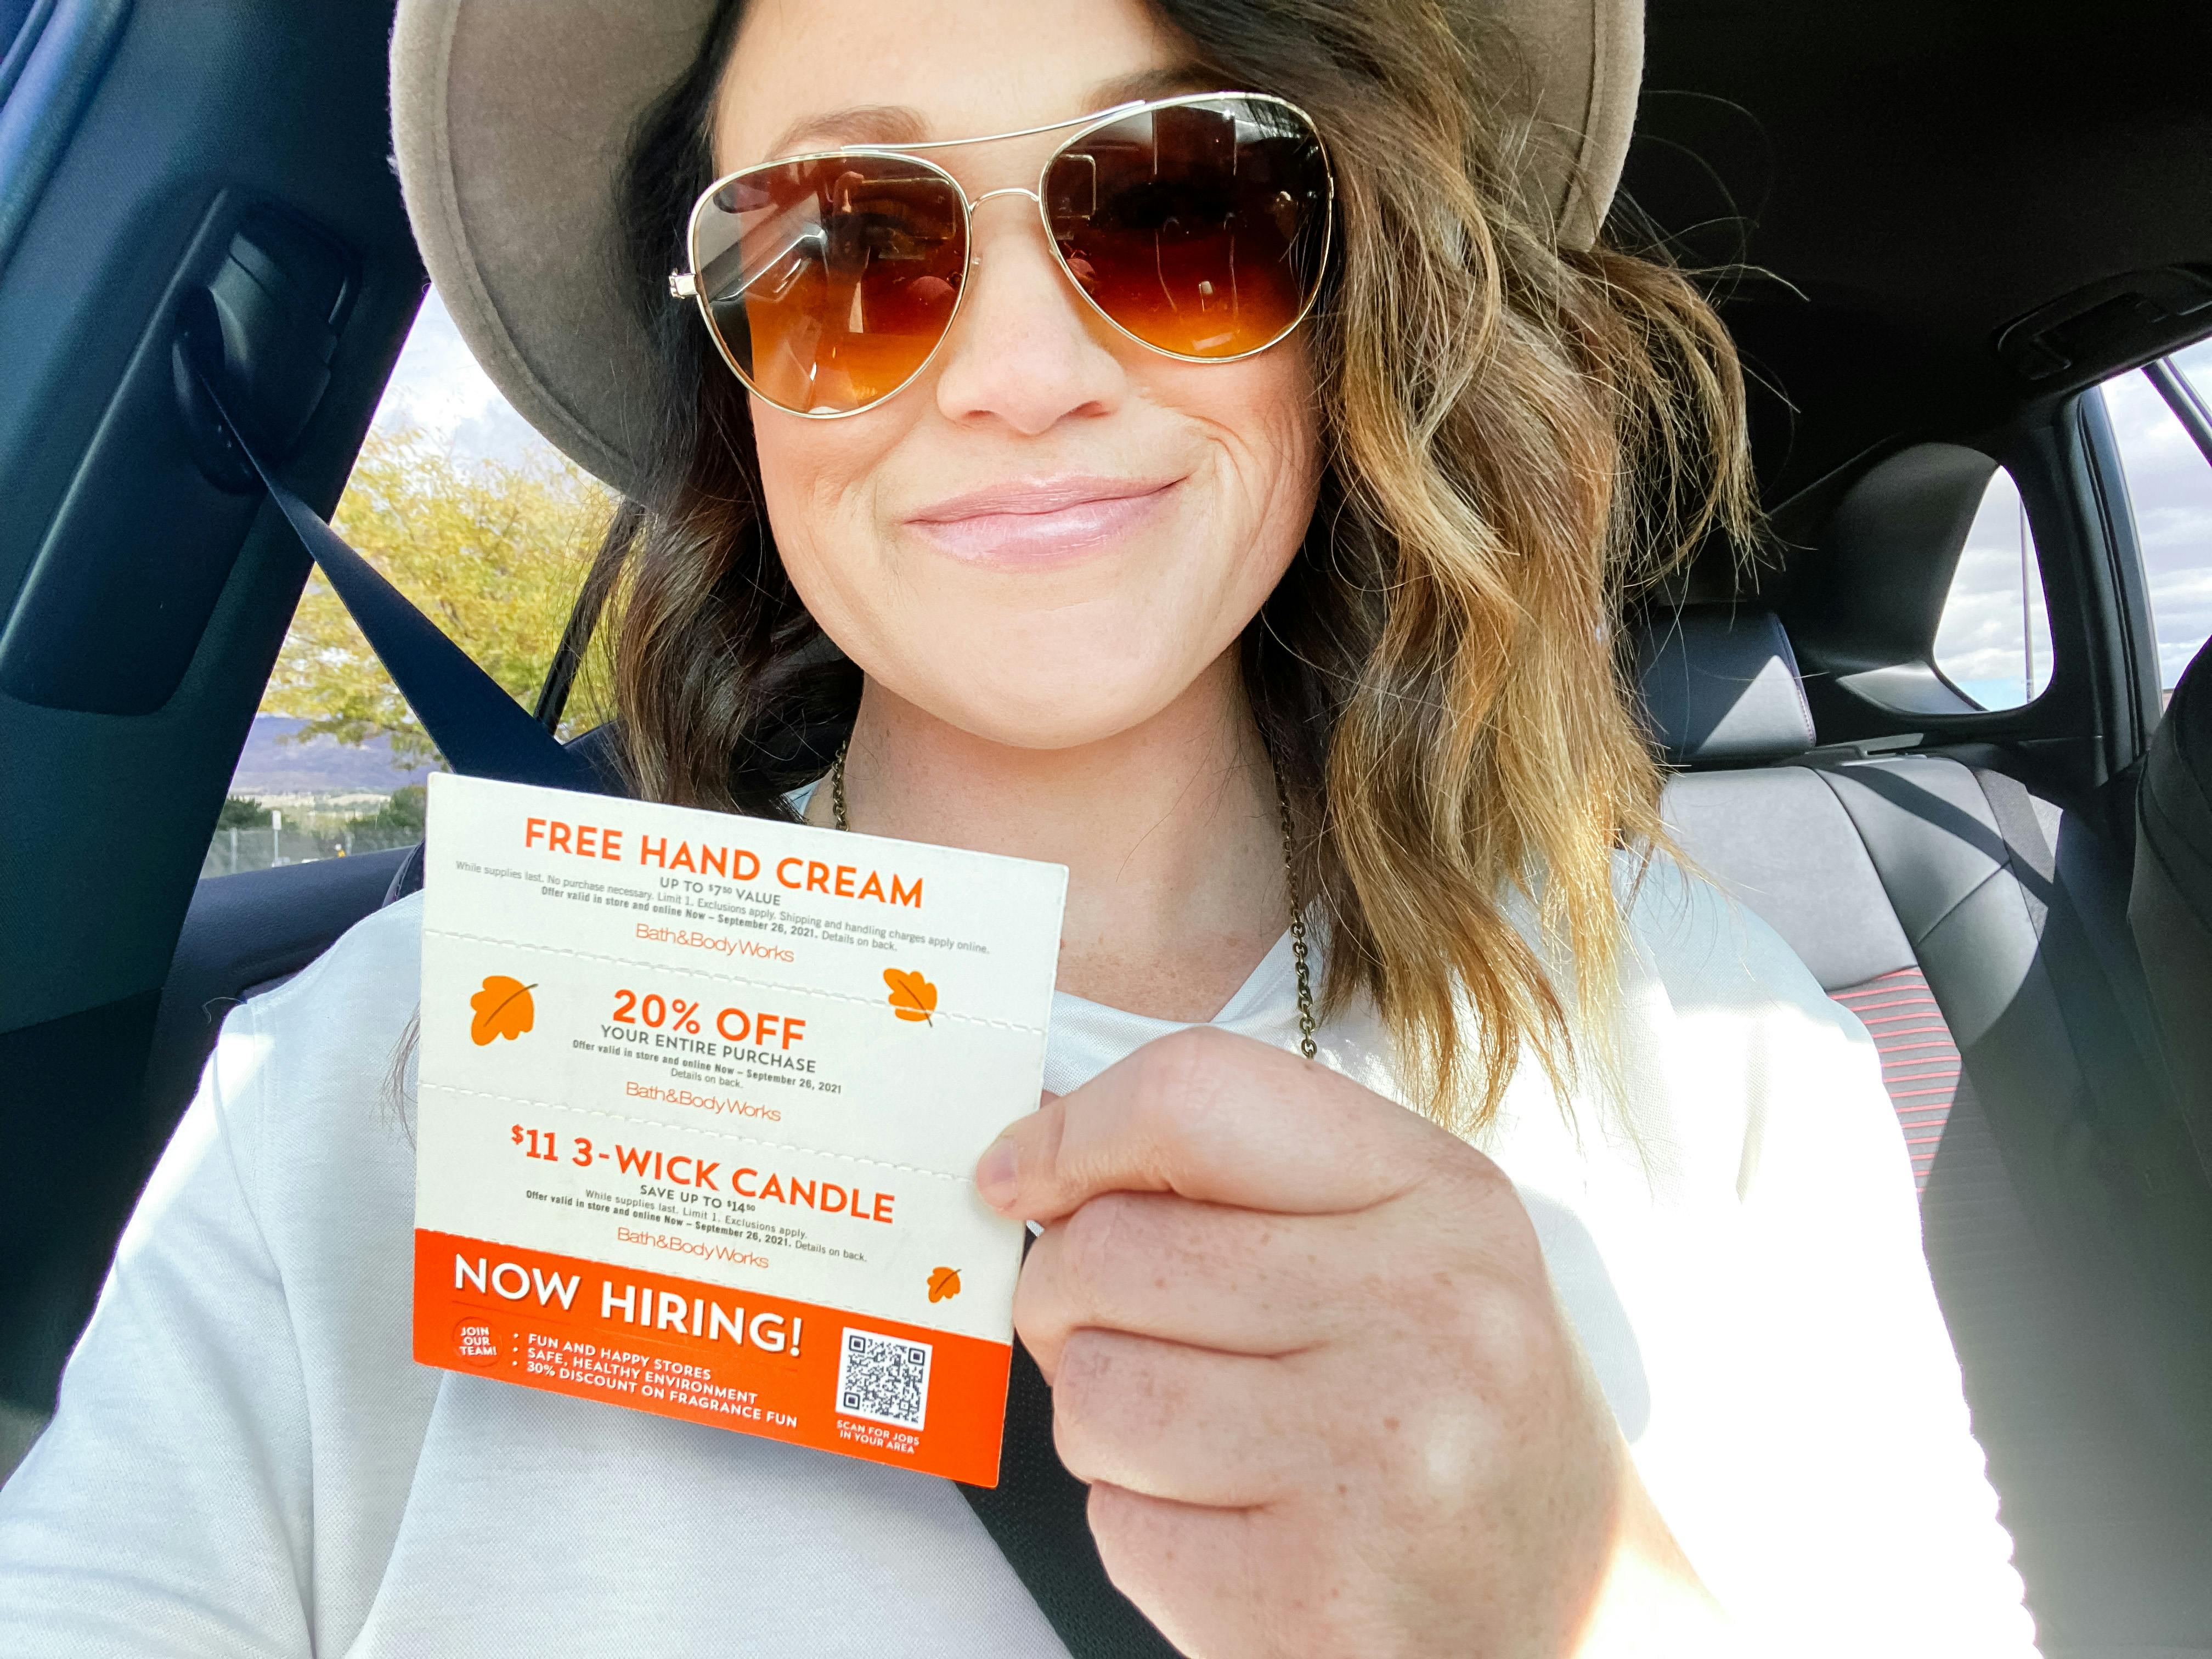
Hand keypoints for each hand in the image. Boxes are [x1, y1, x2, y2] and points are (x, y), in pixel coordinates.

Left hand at [974, 1026, 1726, 1657]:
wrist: (1578, 1620)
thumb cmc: (1458, 1417)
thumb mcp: (1407, 1250)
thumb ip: (1243, 1179)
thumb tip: (1037, 1144)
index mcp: (1444, 1201)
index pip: (1196, 1095)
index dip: (1075, 1131)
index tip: (1020, 1175)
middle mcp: (1427, 1319)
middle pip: (1109, 1250)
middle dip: (1072, 1300)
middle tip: (1134, 1338)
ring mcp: (1378, 1466)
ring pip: (1094, 1392)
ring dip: (1109, 1424)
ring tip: (1206, 1444)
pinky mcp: (1317, 1600)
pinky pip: (1120, 1527)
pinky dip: (1145, 1531)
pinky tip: (1239, 1531)